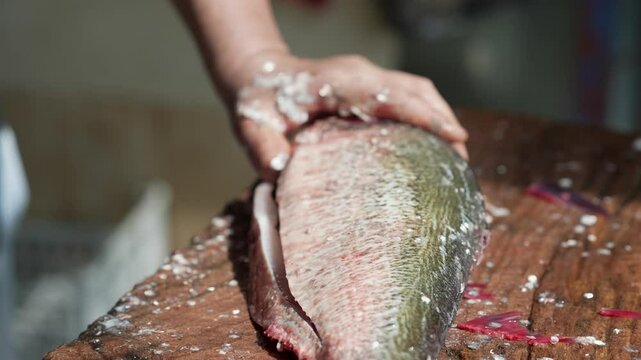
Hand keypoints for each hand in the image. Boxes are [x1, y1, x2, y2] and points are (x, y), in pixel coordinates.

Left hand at [229, 50, 467, 180]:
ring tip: (457, 159)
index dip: (425, 115)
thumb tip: (281, 167)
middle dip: (445, 121)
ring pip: (417, 90)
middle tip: (464, 164)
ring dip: (440, 118)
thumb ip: (262, 146)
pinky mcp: (369, 86)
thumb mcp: (251, 125)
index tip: (456, 137)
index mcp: (336, 82)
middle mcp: (359, 75)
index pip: (390, 95)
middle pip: (416, 90)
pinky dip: (427, 116)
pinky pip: (407, 96)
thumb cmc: (258, 102)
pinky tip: (433, 146)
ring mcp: (367, 78)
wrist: (257, 73)